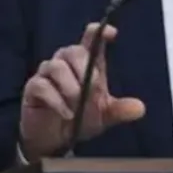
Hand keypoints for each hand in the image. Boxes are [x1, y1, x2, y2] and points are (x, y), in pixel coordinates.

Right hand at [19, 22, 144, 159]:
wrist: (54, 140)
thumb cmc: (80, 118)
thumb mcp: (104, 116)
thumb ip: (120, 110)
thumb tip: (140, 108)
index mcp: (86, 64)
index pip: (91, 41)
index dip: (99, 33)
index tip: (111, 33)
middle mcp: (66, 63)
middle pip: (73, 51)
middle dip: (85, 69)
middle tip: (92, 90)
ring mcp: (47, 74)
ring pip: (56, 66)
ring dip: (70, 87)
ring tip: (76, 107)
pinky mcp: (33, 88)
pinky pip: (41, 85)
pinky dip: (56, 100)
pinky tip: (66, 113)